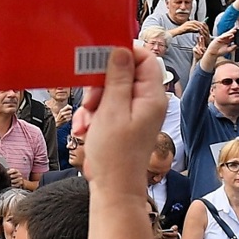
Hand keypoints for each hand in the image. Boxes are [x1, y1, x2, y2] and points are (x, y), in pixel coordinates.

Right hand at [82, 42, 168, 202]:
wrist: (113, 188)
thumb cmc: (115, 155)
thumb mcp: (112, 111)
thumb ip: (117, 78)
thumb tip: (121, 50)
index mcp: (151, 96)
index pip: (143, 57)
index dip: (121, 54)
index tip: (99, 60)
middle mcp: (146, 101)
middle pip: (123, 72)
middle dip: (101, 83)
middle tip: (91, 100)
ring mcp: (135, 112)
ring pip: (110, 89)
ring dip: (93, 101)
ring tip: (88, 121)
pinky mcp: (123, 121)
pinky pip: (106, 106)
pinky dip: (93, 114)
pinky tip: (86, 128)